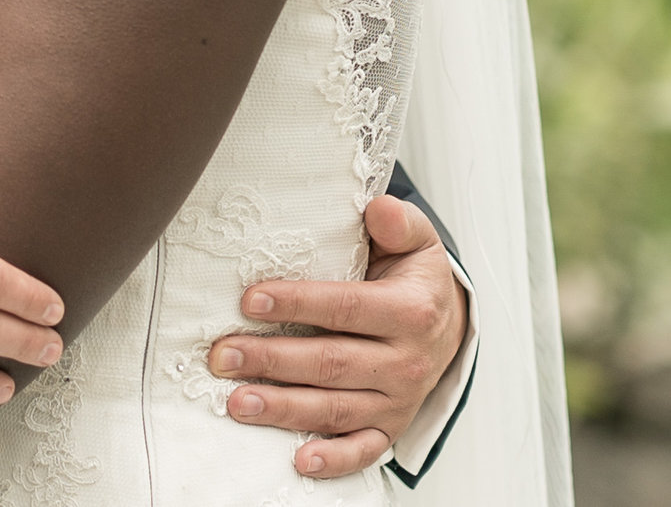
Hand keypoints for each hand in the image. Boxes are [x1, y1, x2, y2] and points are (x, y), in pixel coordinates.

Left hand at [211, 194, 469, 479]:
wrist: (448, 327)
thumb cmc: (414, 280)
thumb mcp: (417, 243)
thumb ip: (398, 223)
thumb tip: (378, 208)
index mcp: (410, 313)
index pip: (345, 308)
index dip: (296, 303)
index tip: (249, 300)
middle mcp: (406, 362)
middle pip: (330, 362)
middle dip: (272, 360)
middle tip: (222, 355)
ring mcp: (398, 401)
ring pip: (336, 408)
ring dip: (284, 409)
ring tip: (236, 403)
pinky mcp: (389, 428)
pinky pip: (362, 450)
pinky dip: (333, 461)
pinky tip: (298, 461)